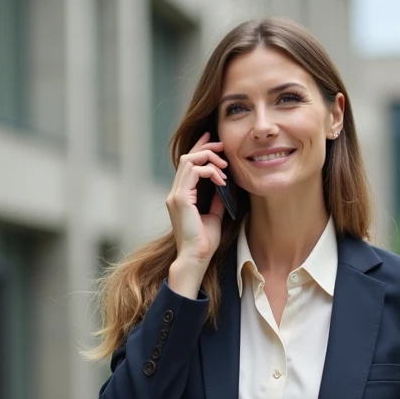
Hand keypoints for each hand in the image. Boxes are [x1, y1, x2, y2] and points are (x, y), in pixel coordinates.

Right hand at [164, 133, 228, 294]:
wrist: (196, 257)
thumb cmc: (204, 242)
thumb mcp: (214, 215)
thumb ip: (215, 199)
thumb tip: (224, 186)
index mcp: (181, 196)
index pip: (187, 165)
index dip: (199, 149)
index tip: (214, 141)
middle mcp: (175, 193)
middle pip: (187, 157)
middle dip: (206, 148)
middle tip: (222, 147)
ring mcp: (175, 195)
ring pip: (189, 160)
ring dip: (209, 158)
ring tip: (224, 166)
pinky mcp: (180, 199)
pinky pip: (194, 172)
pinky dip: (210, 171)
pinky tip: (222, 180)